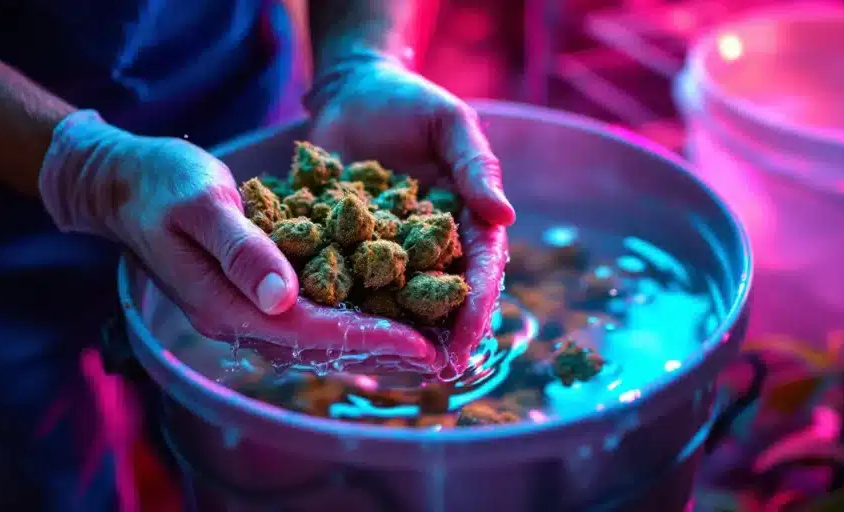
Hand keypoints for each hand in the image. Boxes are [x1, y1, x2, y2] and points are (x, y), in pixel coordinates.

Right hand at [39, 111, 437, 373]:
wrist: (126, 185)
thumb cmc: (162, 184)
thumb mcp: (202, 203)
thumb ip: (241, 249)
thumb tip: (282, 297)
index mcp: (227, 305)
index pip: (311, 331)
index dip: (369, 337)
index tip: (419, 342)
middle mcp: (240, 321)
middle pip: (324, 347)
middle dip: (384, 351)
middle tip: (443, 353)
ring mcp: (247, 313)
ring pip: (322, 339)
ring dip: (375, 345)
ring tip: (429, 345)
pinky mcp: (256, 297)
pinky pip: (314, 319)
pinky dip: (354, 321)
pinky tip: (390, 317)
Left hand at [308, 57, 513, 377]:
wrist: (349, 92)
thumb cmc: (409, 102)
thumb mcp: (450, 124)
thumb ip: (475, 167)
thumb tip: (505, 216)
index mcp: (463, 220)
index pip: (478, 269)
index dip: (476, 305)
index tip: (469, 337)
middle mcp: (428, 244)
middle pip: (441, 297)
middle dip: (442, 335)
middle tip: (438, 371)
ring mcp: (386, 250)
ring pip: (397, 301)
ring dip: (398, 335)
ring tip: (392, 368)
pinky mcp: (345, 248)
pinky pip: (349, 284)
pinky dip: (348, 310)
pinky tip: (338, 337)